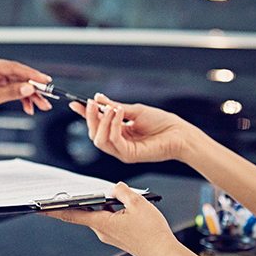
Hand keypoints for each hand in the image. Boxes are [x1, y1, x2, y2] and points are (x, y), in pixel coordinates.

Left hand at [0, 57, 52, 124]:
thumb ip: (10, 92)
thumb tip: (28, 88)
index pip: (14, 67)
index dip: (31, 74)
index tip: (45, 80)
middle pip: (19, 76)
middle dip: (34, 87)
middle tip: (48, 95)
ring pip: (19, 84)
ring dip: (31, 95)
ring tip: (42, 105)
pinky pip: (14, 90)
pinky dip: (22, 99)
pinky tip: (29, 108)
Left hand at [42, 183, 182, 255]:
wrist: (164, 253)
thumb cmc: (152, 232)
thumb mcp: (138, 203)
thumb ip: (122, 191)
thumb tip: (114, 188)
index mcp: (102, 223)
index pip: (72, 214)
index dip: (54, 209)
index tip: (39, 207)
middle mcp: (102, 231)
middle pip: (88, 211)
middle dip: (88, 199)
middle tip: (86, 190)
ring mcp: (110, 235)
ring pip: (102, 214)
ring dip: (108, 205)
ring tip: (127, 200)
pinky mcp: (118, 237)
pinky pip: (111, 220)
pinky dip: (115, 212)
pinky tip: (130, 209)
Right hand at [68, 94, 198, 163]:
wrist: (179, 134)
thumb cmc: (162, 123)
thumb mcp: (135, 110)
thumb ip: (115, 107)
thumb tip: (99, 99)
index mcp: (119, 132)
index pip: (97, 124)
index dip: (86, 114)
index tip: (76, 103)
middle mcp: (119, 143)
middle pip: (94, 134)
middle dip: (90, 118)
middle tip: (92, 103)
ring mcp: (122, 151)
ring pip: (99, 140)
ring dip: (101, 122)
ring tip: (110, 108)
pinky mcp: (129, 155)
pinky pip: (113, 141)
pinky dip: (113, 126)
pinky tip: (119, 114)